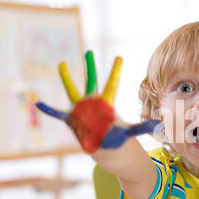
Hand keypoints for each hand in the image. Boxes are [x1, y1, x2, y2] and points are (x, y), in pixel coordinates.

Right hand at [35, 51, 159, 152]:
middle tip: (89, 51)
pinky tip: (39, 103)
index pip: (112, 83)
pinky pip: (58, 113)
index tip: (120, 57)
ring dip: (67, 78)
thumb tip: (160, 124)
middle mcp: (93, 102)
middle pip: (91, 80)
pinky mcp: (72, 118)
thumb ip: (142, 127)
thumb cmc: (118, 138)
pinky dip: (49, 109)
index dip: (115, 71)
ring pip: (73, 90)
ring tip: (62, 64)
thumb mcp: (131, 132)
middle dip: (90, 66)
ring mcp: (81, 108)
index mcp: (108, 102)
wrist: (105, 147)